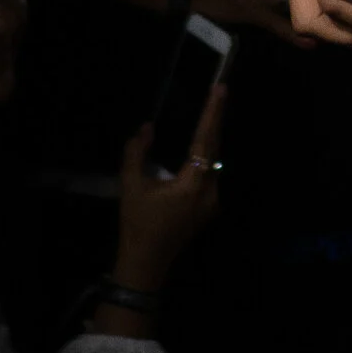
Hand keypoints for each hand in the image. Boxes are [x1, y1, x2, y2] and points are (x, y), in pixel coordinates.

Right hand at [112, 89, 222, 289]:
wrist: (145, 263)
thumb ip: (136, 153)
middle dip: (215, 120)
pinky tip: (201, 143)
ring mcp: (212, 201)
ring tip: (210, 111)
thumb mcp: (131, 186)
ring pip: (213, 162)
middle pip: (214, 149)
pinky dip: (205, 155)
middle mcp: (210, 191)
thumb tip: (147, 128)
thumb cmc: (137, 224)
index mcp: (193, 184)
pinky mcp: (208, 207)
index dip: (212, 114)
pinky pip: (209, 174)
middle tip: (219, 91)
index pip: (205, 141)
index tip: (220, 89)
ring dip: (210, 138)